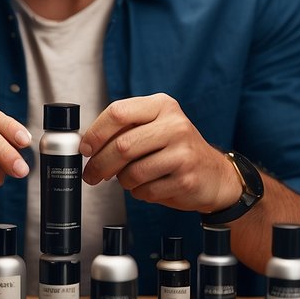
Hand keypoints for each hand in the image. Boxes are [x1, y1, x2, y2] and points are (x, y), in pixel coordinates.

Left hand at [79, 93, 241, 212]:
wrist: (214, 175)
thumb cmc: (176, 150)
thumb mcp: (155, 127)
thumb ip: (125, 129)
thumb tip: (87, 144)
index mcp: (162, 105)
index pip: (119, 112)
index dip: (96, 133)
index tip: (85, 149)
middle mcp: (175, 125)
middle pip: (122, 145)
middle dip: (100, 164)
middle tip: (91, 175)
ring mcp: (183, 152)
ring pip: (132, 171)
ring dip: (123, 181)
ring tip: (129, 179)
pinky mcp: (186, 179)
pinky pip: (146, 190)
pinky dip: (139, 193)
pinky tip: (149, 187)